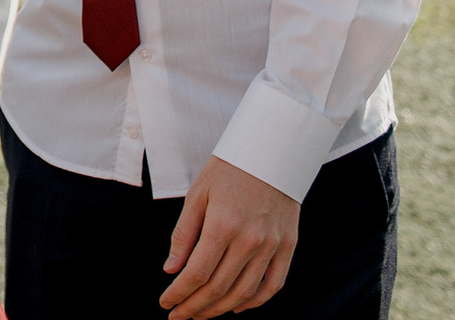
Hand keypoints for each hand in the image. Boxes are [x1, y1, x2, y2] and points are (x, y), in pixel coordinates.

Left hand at [159, 157, 300, 317]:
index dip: (179, 293)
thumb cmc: (228, 170)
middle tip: (179, 314)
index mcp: (223, 225)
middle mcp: (250, 240)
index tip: (165, 303)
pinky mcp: (288, 246)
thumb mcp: (198, 195)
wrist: (272, 151)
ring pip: (245, 292)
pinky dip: (255, 301)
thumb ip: (184, 234)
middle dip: (194, 306)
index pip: (197, 273)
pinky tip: (236, 306)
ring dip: (220, 308)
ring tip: (201, 313)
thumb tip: (171, 269)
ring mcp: (272, 245)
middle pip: (219, 288)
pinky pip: (273, 285)